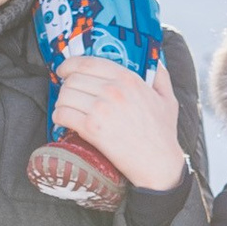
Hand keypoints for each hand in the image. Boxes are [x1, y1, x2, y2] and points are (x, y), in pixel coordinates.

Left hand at [50, 56, 186, 195]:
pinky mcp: (91, 128)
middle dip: (66, 87)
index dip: (70, 64)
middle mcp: (113, 90)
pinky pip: (63, 115)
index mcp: (128, 79)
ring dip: (62, 103)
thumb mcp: (167, 99)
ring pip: (65, 96)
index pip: (88, 62)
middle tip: (69, 96)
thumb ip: (160, 77)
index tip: (64, 70)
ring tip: (67, 109)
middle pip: (73, 79)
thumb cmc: (162, 134)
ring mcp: (101, 108)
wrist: (158, 162)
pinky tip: (64, 122)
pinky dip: (59, 117)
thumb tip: (156, 63)